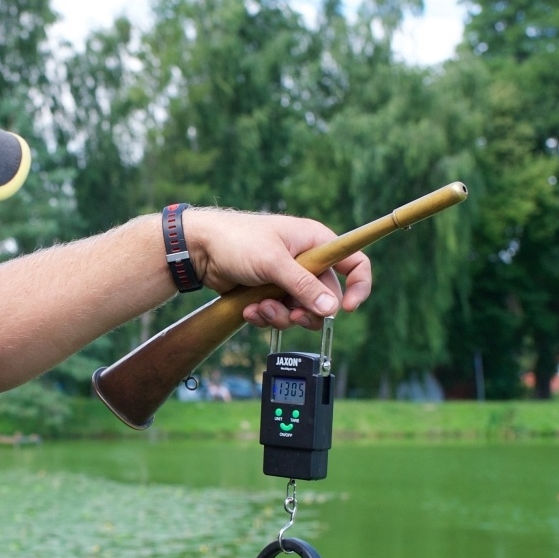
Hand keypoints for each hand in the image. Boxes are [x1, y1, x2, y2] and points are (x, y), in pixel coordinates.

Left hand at [182, 209, 373, 329]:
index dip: (358, 286)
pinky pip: (280, 315)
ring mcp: (288, 279)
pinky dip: (266, 316)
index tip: (347, 308)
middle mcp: (307, 261)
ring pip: (301, 311)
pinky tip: (249, 309)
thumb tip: (330, 308)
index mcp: (316, 242)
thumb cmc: (236, 241)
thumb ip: (303, 285)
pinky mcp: (271, 293)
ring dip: (281, 316)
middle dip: (306, 311)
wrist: (200, 250)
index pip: (355, 262)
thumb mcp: (273, 262)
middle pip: (326, 297)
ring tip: (260, 308)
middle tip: (291, 315)